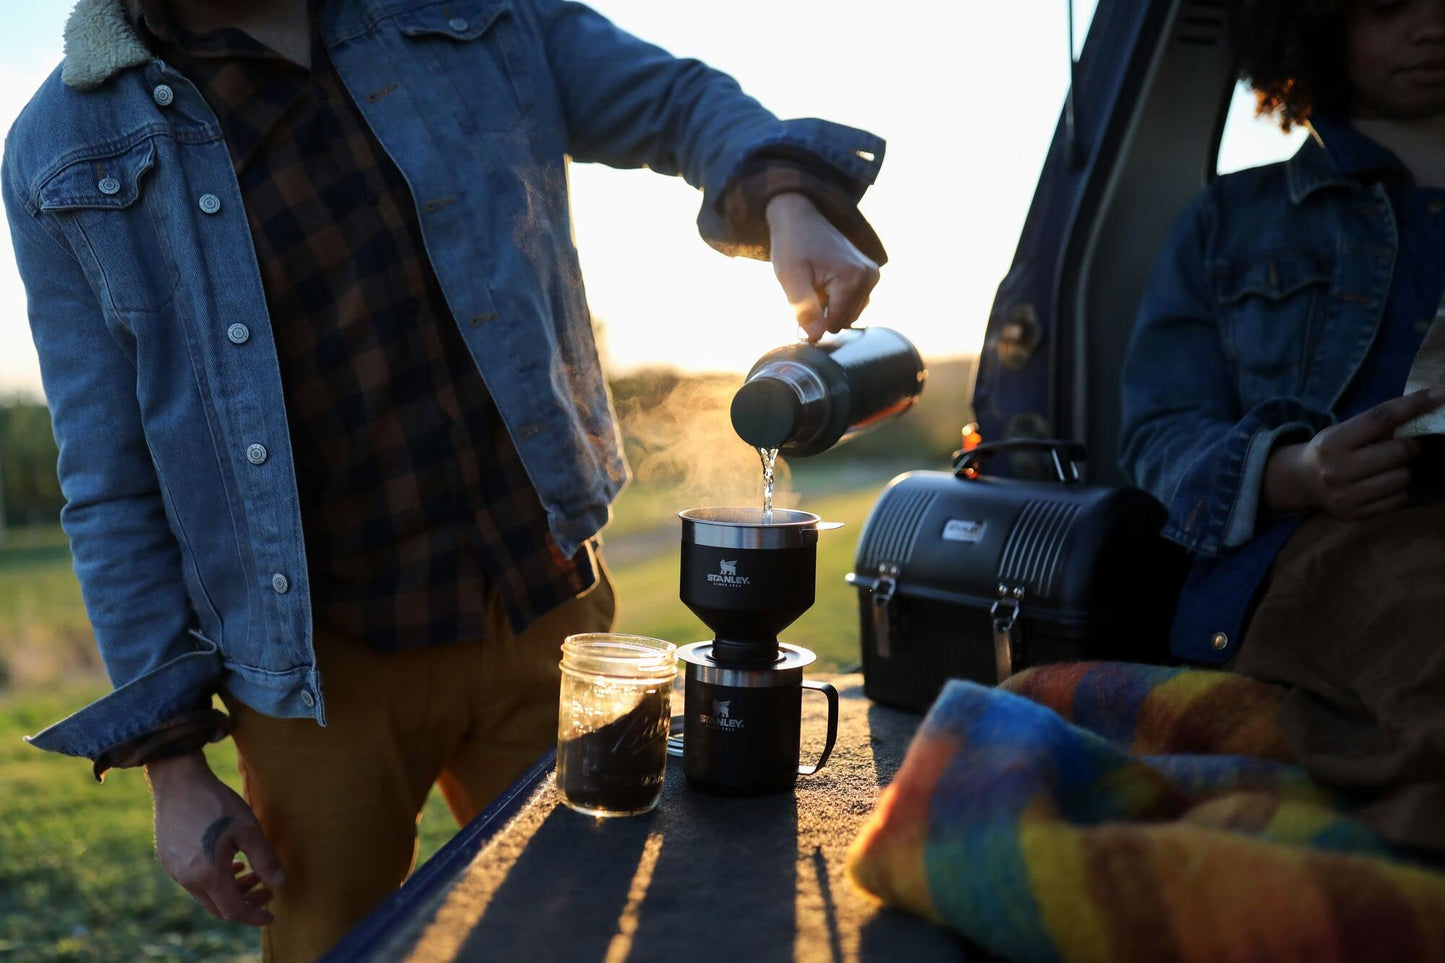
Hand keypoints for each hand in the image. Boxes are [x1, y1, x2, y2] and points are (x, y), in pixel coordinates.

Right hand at [147, 751, 284, 926]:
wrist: (178, 781)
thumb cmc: (217, 802)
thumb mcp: (248, 828)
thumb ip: (265, 859)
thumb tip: (281, 882)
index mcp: (207, 874)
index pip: (234, 910)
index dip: (255, 916)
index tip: (272, 916)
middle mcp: (186, 878)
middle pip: (219, 907)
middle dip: (246, 903)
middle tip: (267, 891)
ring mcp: (174, 870)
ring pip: (206, 894)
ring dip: (231, 890)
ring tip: (251, 872)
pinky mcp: (168, 859)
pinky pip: (194, 881)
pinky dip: (215, 880)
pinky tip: (230, 863)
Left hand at [766, 192, 879, 341]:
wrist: (800, 219)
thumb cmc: (792, 245)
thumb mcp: (791, 279)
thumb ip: (804, 310)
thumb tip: (816, 337)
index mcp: (854, 278)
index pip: (835, 324)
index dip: (813, 319)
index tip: (800, 300)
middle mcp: (870, 277)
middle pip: (844, 320)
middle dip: (823, 311)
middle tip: (809, 286)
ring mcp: (873, 276)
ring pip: (848, 314)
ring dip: (829, 305)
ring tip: (816, 281)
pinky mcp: (870, 276)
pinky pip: (852, 303)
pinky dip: (836, 299)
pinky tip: (825, 280)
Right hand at [1263, 387, 1444, 518]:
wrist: (1301, 482)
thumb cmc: (1331, 449)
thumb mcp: (1344, 431)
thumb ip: (1377, 424)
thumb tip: (1425, 406)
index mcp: (1333, 442)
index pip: (1381, 418)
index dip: (1414, 405)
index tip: (1440, 395)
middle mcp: (1337, 469)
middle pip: (1398, 451)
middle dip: (1407, 447)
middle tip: (1399, 448)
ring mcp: (1346, 495)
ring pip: (1403, 478)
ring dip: (1402, 470)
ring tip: (1387, 469)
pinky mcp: (1356, 514)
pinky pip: (1400, 500)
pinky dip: (1399, 490)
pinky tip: (1384, 485)